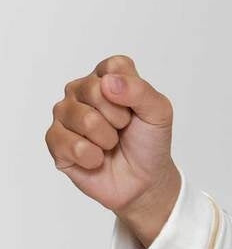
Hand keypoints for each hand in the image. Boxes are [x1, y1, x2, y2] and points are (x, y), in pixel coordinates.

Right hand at [46, 54, 178, 218]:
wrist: (143, 181)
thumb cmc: (149, 142)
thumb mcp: (159, 113)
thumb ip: (140, 91)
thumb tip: (108, 82)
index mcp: (107, 76)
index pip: (113, 67)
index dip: (130, 92)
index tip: (135, 109)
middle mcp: (80, 90)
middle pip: (94, 90)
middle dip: (118, 118)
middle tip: (123, 129)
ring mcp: (65, 115)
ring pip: (83, 119)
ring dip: (106, 139)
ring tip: (110, 144)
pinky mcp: (55, 141)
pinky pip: (70, 144)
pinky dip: (92, 157)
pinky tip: (96, 158)